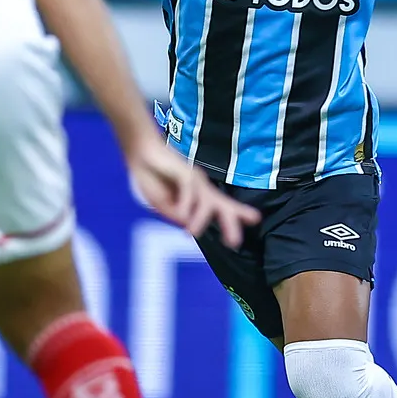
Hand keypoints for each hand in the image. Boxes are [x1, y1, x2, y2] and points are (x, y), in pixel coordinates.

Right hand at [125, 138, 258, 249]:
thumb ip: (175, 214)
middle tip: (234, 243)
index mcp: (198, 197)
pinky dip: (185, 205)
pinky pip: (190, 192)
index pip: (222, 206)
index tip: (256, 219)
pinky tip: (181, 217)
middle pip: (222, 206)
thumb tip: (188, 223)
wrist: (140, 154)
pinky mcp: (186, 172)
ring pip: (206, 203)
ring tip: (191, 234)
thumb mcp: (163, 204)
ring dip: (199, 220)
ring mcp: (195, 180)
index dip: (240, 212)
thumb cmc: (153, 178)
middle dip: (231, 223)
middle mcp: (202, 189)